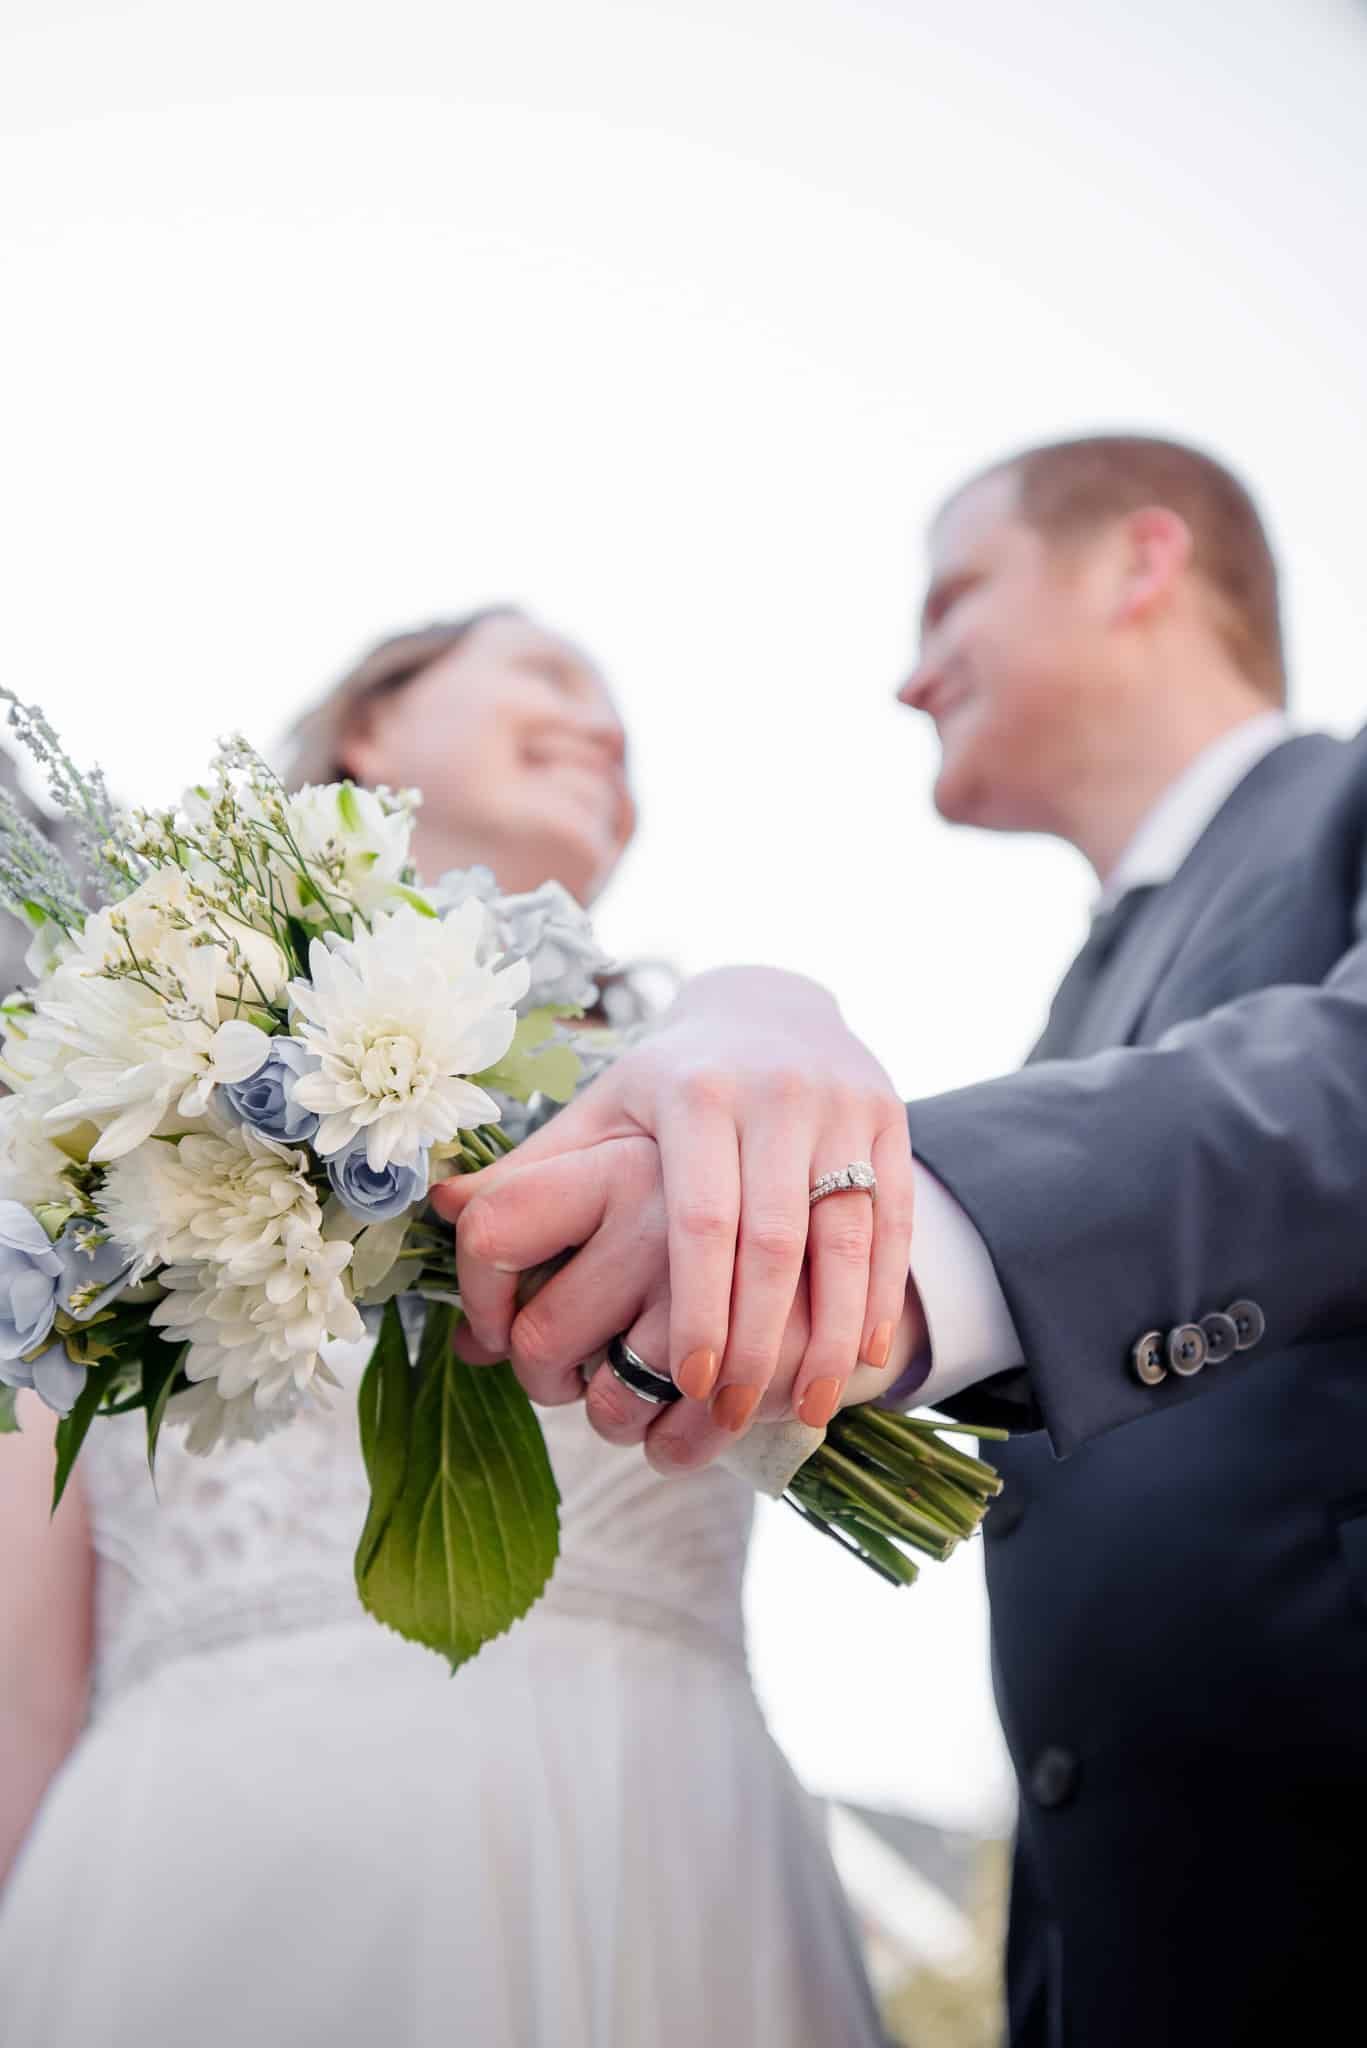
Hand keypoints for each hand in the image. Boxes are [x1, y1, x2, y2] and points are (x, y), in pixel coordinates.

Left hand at [432, 965, 914, 1445]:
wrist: (772, 1006)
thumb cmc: (668, 1082)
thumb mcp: (599, 1112)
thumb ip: (530, 1169)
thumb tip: (437, 1210)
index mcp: (692, 1093)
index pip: (699, 1219)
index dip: (696, 1308)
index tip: (684, 1384)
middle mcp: (773, 1093)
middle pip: (775, 1239)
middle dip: (758, 1339)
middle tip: (735, 1414)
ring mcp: (842, 1105)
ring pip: (846, 1238)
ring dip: (829, 1334)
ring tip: (808, 1409)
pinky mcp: (891, 1118)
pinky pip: (893, 1221)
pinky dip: (880, 1295)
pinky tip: (865, 1358)